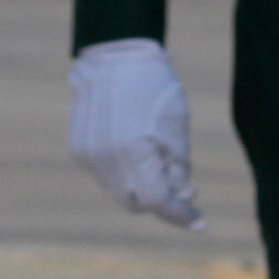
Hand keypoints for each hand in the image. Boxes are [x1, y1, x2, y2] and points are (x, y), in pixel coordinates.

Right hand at [67, 39, 201, 231]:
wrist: (115, 56)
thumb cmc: (155, 88)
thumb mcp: (177, 126)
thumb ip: (178, 167)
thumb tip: (179, 195)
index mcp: (132, 153)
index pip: (157, 201)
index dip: (180, 214)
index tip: (199, 222)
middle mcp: (104, 160)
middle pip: (135, 203)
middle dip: (161, 200)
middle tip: (186, 188)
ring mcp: (87, 155)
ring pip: (118, 190)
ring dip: (142, 186)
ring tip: (163, 163)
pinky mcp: (78, 148)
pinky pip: (105, 173)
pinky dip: (124, 172)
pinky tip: (138, 148)